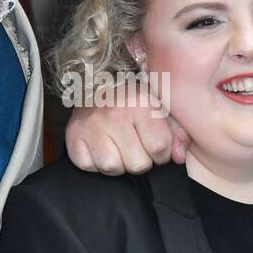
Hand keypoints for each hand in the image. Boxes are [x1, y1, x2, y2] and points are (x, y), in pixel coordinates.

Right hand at [65, 87, 189, 174]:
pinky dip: (95, 163)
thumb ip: (177, 132)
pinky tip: (100, 148)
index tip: (155, 147)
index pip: (160, 148)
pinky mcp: (73, 136)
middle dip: (140, 160)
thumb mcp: (160, 108)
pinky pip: (88, 166)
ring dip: (117, 164)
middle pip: (137, 164)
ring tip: (117, 148)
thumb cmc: (132, 100)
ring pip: (112, 168)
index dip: (162, 154)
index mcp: (141, 103)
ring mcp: (91, 125)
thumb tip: (180, 157)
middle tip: (135, 146)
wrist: (94, 84)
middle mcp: (115, 114)